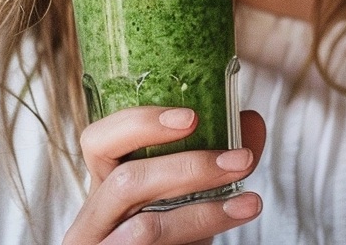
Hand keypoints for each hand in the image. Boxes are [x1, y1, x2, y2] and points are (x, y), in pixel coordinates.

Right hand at [63, 107, 266, 244]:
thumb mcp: (190, 190)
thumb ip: (215, 156)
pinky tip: (236, 214)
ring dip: (205, 209)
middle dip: (190, 167)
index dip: (139, 124)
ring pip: (146, 226)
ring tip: (251, 200)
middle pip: (125, 181)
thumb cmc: (174, 228)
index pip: (98, 141)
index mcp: (105, 180)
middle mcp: (95, 215)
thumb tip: (250, 121)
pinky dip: (203, 226)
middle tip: (242, 158)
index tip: (191, 117)